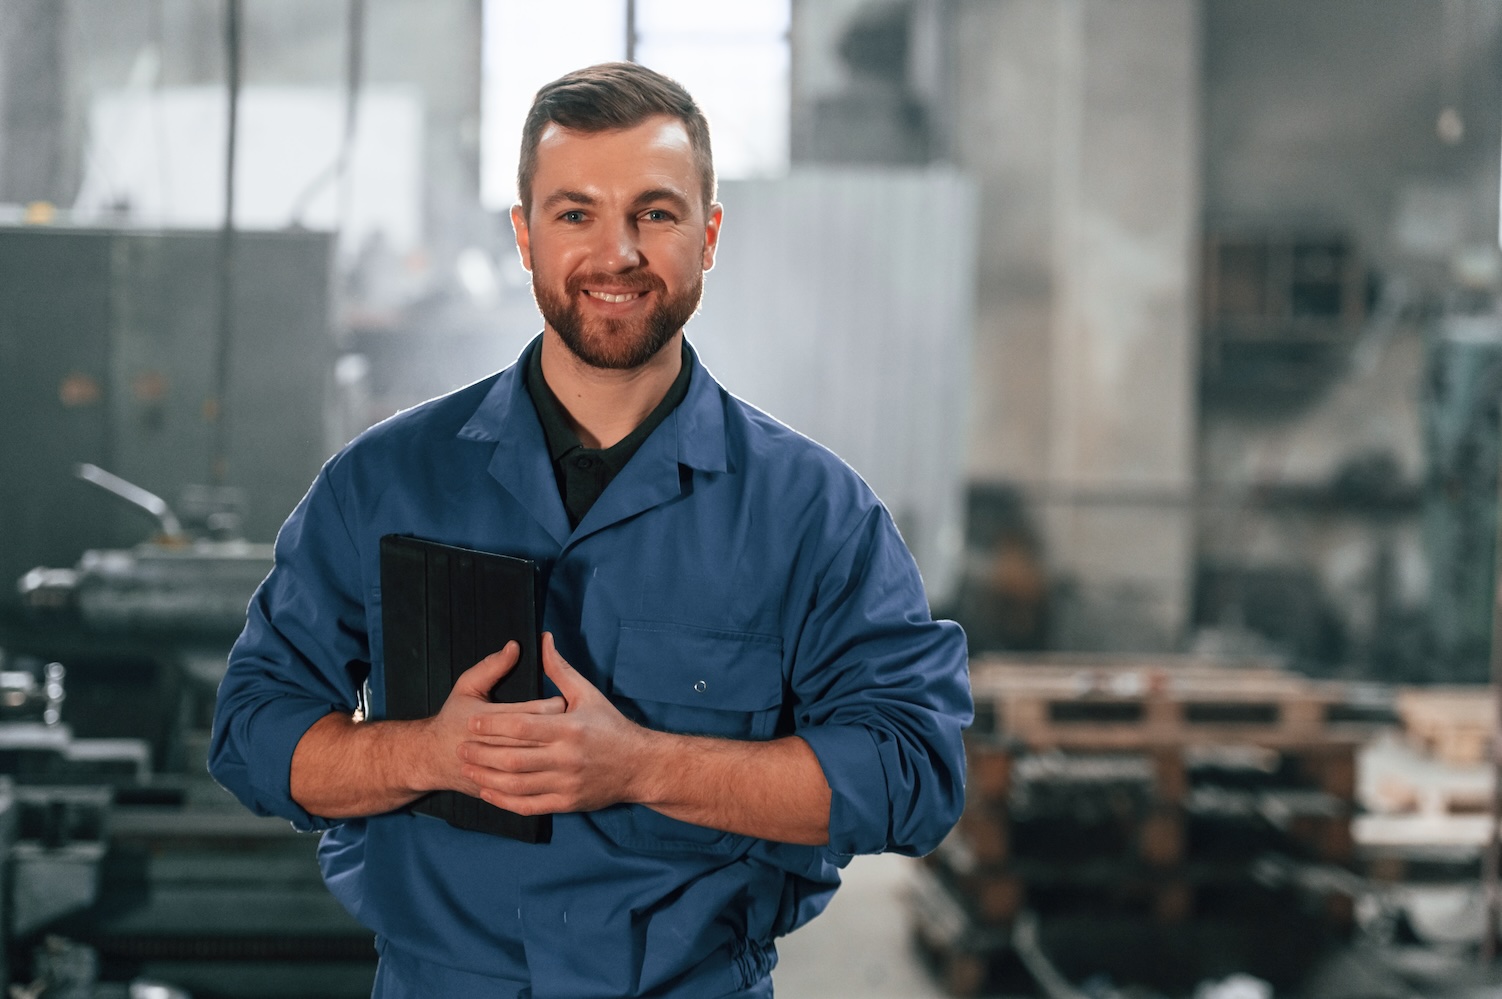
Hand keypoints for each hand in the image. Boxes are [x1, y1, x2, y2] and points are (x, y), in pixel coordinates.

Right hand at [419, 640, 566, 797]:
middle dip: (559, 729)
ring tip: (560, 740)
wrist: (432, 759)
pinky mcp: (498, 788)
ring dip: (555, 752)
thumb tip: (515, 646)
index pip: (533, 712)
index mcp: (485, 719)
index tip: (561, 700)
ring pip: (538, 765)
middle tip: (568, 721)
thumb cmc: (453, 718)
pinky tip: (548, 762)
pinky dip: (543, 775)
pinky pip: (528, 786)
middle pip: (540, 738)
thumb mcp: (466, 687)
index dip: (554, 705)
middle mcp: (491, 747)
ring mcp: (494, 772)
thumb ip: (491, 666)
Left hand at [459, 632, 651, 814]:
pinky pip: (528, 805)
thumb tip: (542, 639)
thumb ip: (559, 669)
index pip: (521, 727)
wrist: (639, 766)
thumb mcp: (587, 693)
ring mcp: (566, 783)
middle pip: (513, 758)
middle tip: (460, 748)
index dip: (492, 726)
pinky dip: (504, 800)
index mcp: (569, 728)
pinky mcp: (567, 803)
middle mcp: (566, 758)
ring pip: (517, 784)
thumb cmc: (610, 726)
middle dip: (482, 753)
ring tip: (468, 768)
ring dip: (487, 778)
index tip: (471, 723)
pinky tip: (488, 791)